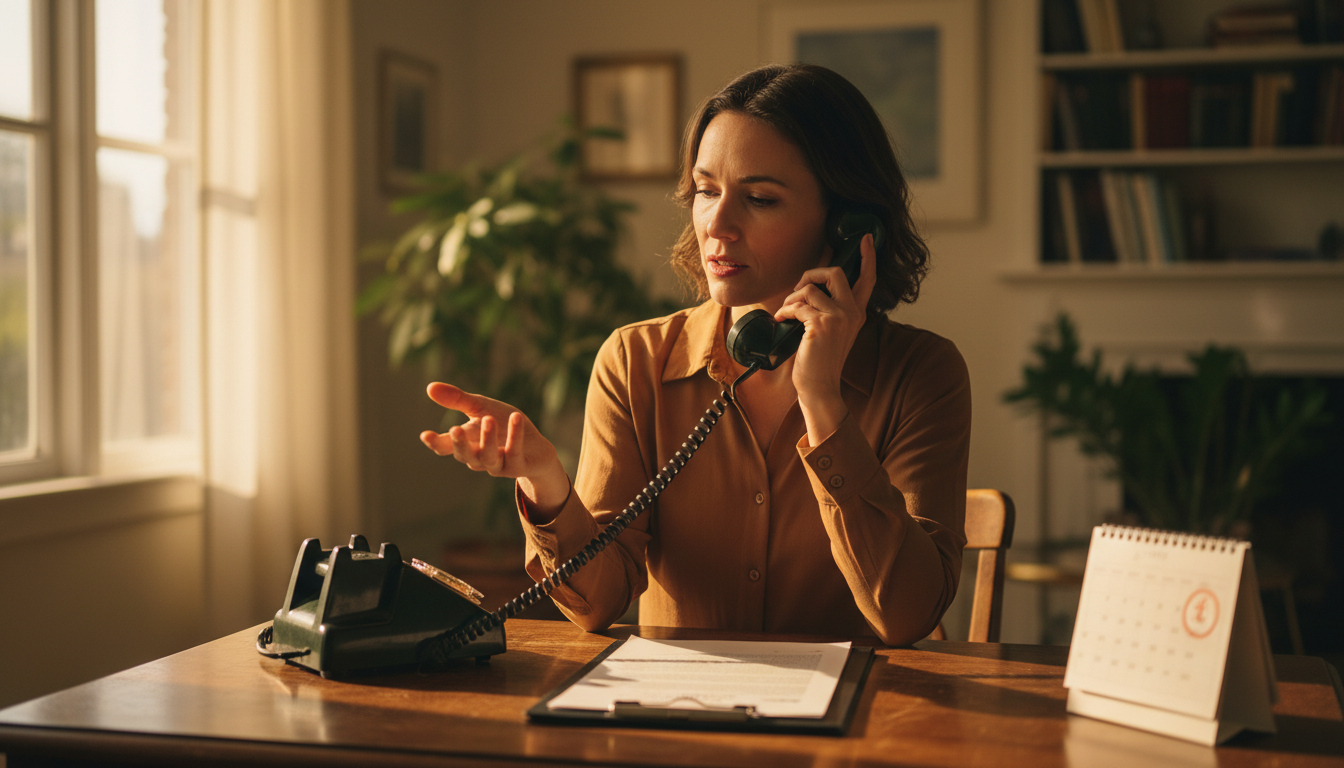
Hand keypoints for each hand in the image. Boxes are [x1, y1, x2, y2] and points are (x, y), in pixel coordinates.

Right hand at [420, 383, 569, 518]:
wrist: (536, 447)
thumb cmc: (504, 426)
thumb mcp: (481, 408)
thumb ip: (457, 400)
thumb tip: (429, 387)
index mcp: (467, 444)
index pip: (446, 447)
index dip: (436, 443)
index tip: (426, 435)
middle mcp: (479, 458)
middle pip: (465, 456)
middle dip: (460, 444)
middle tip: (455, 429)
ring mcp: (498, 465)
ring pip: (488, 457)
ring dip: (488, 439)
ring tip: (489, 419)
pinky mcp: (518, 467)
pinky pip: (514, 453)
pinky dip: (515, 436)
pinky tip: (516, 417)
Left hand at [774, 233, 876, 442]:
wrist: (819, 387)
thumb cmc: (819, 361)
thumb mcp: (831, 332)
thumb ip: (829, 310)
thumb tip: (807, 287)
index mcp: (857, 313)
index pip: (868, 279)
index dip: (867, 257)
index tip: (865, 238)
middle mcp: (852, 312)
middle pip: (834, 272)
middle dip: (811, 274)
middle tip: (799, 290)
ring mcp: (838, 318)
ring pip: (810, 288)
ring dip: (791, 298)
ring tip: (786, 313)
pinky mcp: (821, 325)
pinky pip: (797, 304)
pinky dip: (784, 310)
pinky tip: (781, 321)